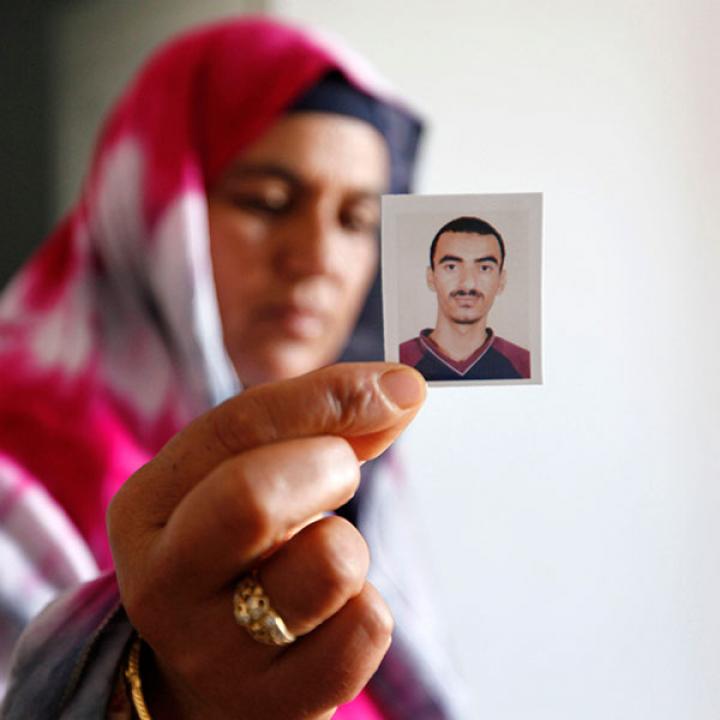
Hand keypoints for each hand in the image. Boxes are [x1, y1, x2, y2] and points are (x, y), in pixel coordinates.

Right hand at [108, 362, 425, 718]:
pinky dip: (364, 610)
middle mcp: (164, 583)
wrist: (208, 673)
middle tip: (342, 472)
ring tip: (322, 557)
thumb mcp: (248, 477)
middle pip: (255, 497)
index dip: (328, 397)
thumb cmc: (236, 554)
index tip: (398, 385)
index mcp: (148, 507)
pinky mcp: (276, 705)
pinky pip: (365, 630)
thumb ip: (320, 424)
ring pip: (330, 564)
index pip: (235, 428)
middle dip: (328, 466)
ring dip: (350, 545)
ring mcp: (215, 654)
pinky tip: (329, 616)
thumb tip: (403, 387)